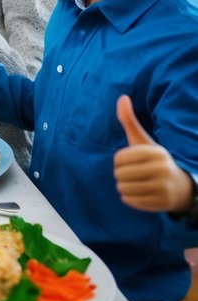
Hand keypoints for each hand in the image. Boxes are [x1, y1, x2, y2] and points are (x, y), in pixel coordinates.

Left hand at [113, 95, 193, 213]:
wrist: (180, 187)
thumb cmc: (154, 160)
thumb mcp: (143, 140)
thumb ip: (130, 121)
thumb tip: (121, 97)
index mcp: (157, 152)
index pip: (119, 158)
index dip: (119, 161)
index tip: (131, 161)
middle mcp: (163, 169)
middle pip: (120, 174)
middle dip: (121, 175)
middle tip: (133, 174)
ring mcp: (164, 187)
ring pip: (123, 189)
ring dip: (124, 187)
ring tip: (136, 183)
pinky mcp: (162, 203)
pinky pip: (131, 201)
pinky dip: (129, 198)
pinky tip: (139, 193)